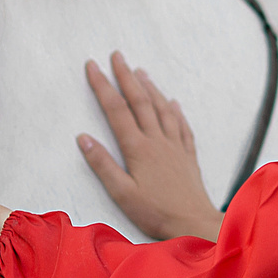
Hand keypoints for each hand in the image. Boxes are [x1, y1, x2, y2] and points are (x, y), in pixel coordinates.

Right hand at [80, 52, 224, 241]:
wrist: (194, 223)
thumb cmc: (155, 213)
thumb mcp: (121, 194)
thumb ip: (102, 165)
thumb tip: (83, 138)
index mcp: (138, 149)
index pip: (116, 110)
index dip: (102, 86)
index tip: (92, 66)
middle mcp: (157, 141)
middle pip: (140, 101)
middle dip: (126, 76)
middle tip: (116, 55)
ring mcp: (175, 146)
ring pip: (162, 108)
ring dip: (150, 87)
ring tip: (141, 71)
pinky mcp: (188, 156)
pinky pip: (182, 125)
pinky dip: (176, 110)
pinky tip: (173, 102)